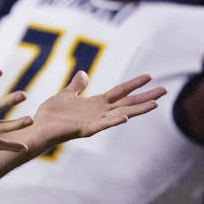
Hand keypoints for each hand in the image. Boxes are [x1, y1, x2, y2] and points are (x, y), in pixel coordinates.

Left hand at [30, 71, 165, 146]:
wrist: (38, 127)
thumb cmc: (51, 114)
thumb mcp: (66, 94)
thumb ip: (77, 86)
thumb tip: (83, 74)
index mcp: (96, 104)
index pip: (120, 92)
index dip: (134, 84)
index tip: (150, 76)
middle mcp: (99, 113)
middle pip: (127, 103)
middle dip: (146, 97)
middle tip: (165, 90)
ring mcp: (94, 122)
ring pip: (120, 115)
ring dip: (137, 110)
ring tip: (155, 104)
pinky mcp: (84, 130)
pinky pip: (101, 126)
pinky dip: (113, 122)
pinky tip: (125, 118)